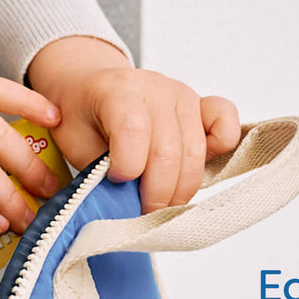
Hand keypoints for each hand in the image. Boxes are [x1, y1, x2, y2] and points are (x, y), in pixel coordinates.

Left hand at [26, 36, 240, 212]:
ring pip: (195, 154)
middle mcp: (156, 88)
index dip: (127, 168)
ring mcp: (184, 96)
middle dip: (155, 194)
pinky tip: (191, 171)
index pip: (133, 131)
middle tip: (141, 211)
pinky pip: (225, 127)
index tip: (117, 182)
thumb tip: (120, 207)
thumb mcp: (72, 142)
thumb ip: (96, 171)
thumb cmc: (82, 117)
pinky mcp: (203, 107)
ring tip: (160, 202)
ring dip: (179, 190)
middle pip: (168, 152)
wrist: (91, 87)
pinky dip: (218, 153)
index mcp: (118, 90)